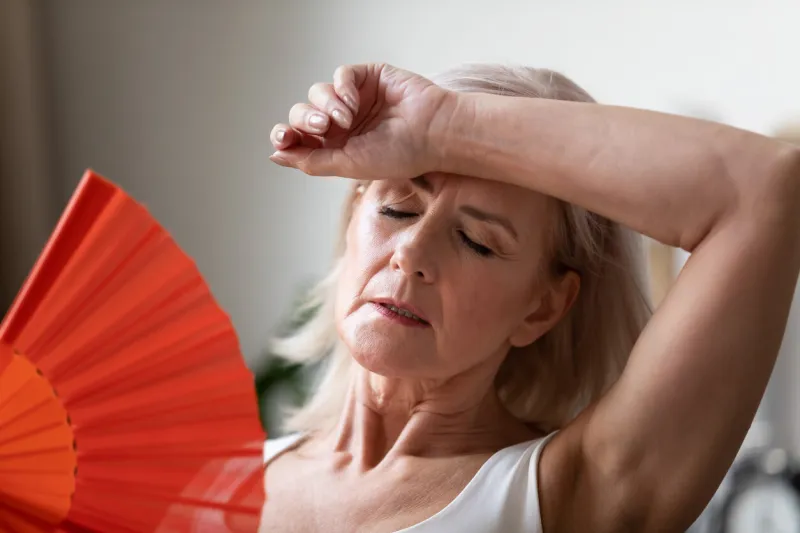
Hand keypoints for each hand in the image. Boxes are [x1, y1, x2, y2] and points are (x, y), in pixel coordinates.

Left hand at [269, 63, 452, 179]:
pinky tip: (353, 103)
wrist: (432, 133)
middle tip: (324, 127)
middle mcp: (342, 123)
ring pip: (318, 93)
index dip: (286, 135)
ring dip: (326, 105)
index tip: (283, 138)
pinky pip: (340, 76)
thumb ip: (311, 161)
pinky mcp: (367, 77)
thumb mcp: (348, 165)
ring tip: (346, 118)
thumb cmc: (399, 154)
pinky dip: (341, 88)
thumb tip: (275, 155)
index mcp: (336, 146)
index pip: (299, 137)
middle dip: (306, 120)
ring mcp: (354, 98)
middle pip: (303, 113)